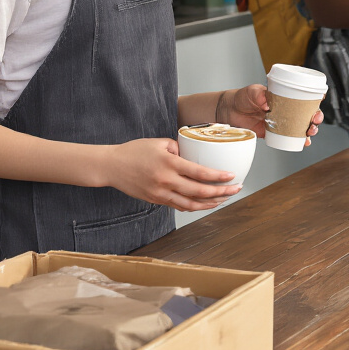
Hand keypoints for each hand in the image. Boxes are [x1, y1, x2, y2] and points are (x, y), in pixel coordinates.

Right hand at [106, 138, 240, 211]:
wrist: (112, 166)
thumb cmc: (135, 151)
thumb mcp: (159, 143)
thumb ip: (180, 148)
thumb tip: (196, 155)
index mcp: (169, 163)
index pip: (199, 173)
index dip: (218, 177)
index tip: (232, 176)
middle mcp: (166, 181)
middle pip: (199, 192)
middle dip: (222, 192)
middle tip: (236, 189)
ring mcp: (161, 194)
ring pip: (191, 204)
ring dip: (211, 203)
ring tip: (225, 198)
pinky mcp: (156, 200)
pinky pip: (180, 206)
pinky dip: (195, 206)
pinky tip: (206, 203)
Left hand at [220, 84, 321, 144]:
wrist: (229, 111)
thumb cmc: (242, 97)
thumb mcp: (251, 92)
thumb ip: (259, 95)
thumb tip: (267, 103)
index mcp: (283, 97)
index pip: (303, 97)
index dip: (314, 99)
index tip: (319, 100)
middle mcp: (285, 109)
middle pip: (306, 113)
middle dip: (315, 117)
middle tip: (315, 119)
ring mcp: (281, 122)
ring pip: (301, 126)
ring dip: (310, 130)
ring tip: (310, 132)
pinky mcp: (274, 133)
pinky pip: (289, 138)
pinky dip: (298, 141)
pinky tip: (304, 143)